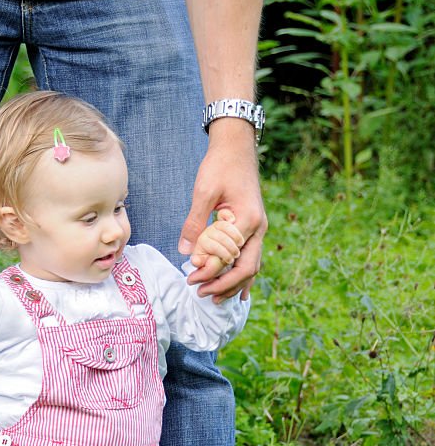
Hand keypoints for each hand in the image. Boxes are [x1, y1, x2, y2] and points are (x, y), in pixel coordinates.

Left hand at [178, 122, 267, 301]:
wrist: (236, 147)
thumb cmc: (220, 166)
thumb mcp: (203, 192)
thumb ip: (195, 223)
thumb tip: (186, 253)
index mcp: (248, 220)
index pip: (230, 257)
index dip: (210, 272)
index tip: (190, 278)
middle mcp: (258, 228)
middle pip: (246, 269)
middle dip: (224, 286)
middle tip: (201, 294)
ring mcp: (258, 229)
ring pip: (251, 267)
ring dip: (233, 284)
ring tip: (216, 299)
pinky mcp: (253, 228)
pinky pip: (251, 258)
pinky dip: (243, 275)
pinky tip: (237, 291)